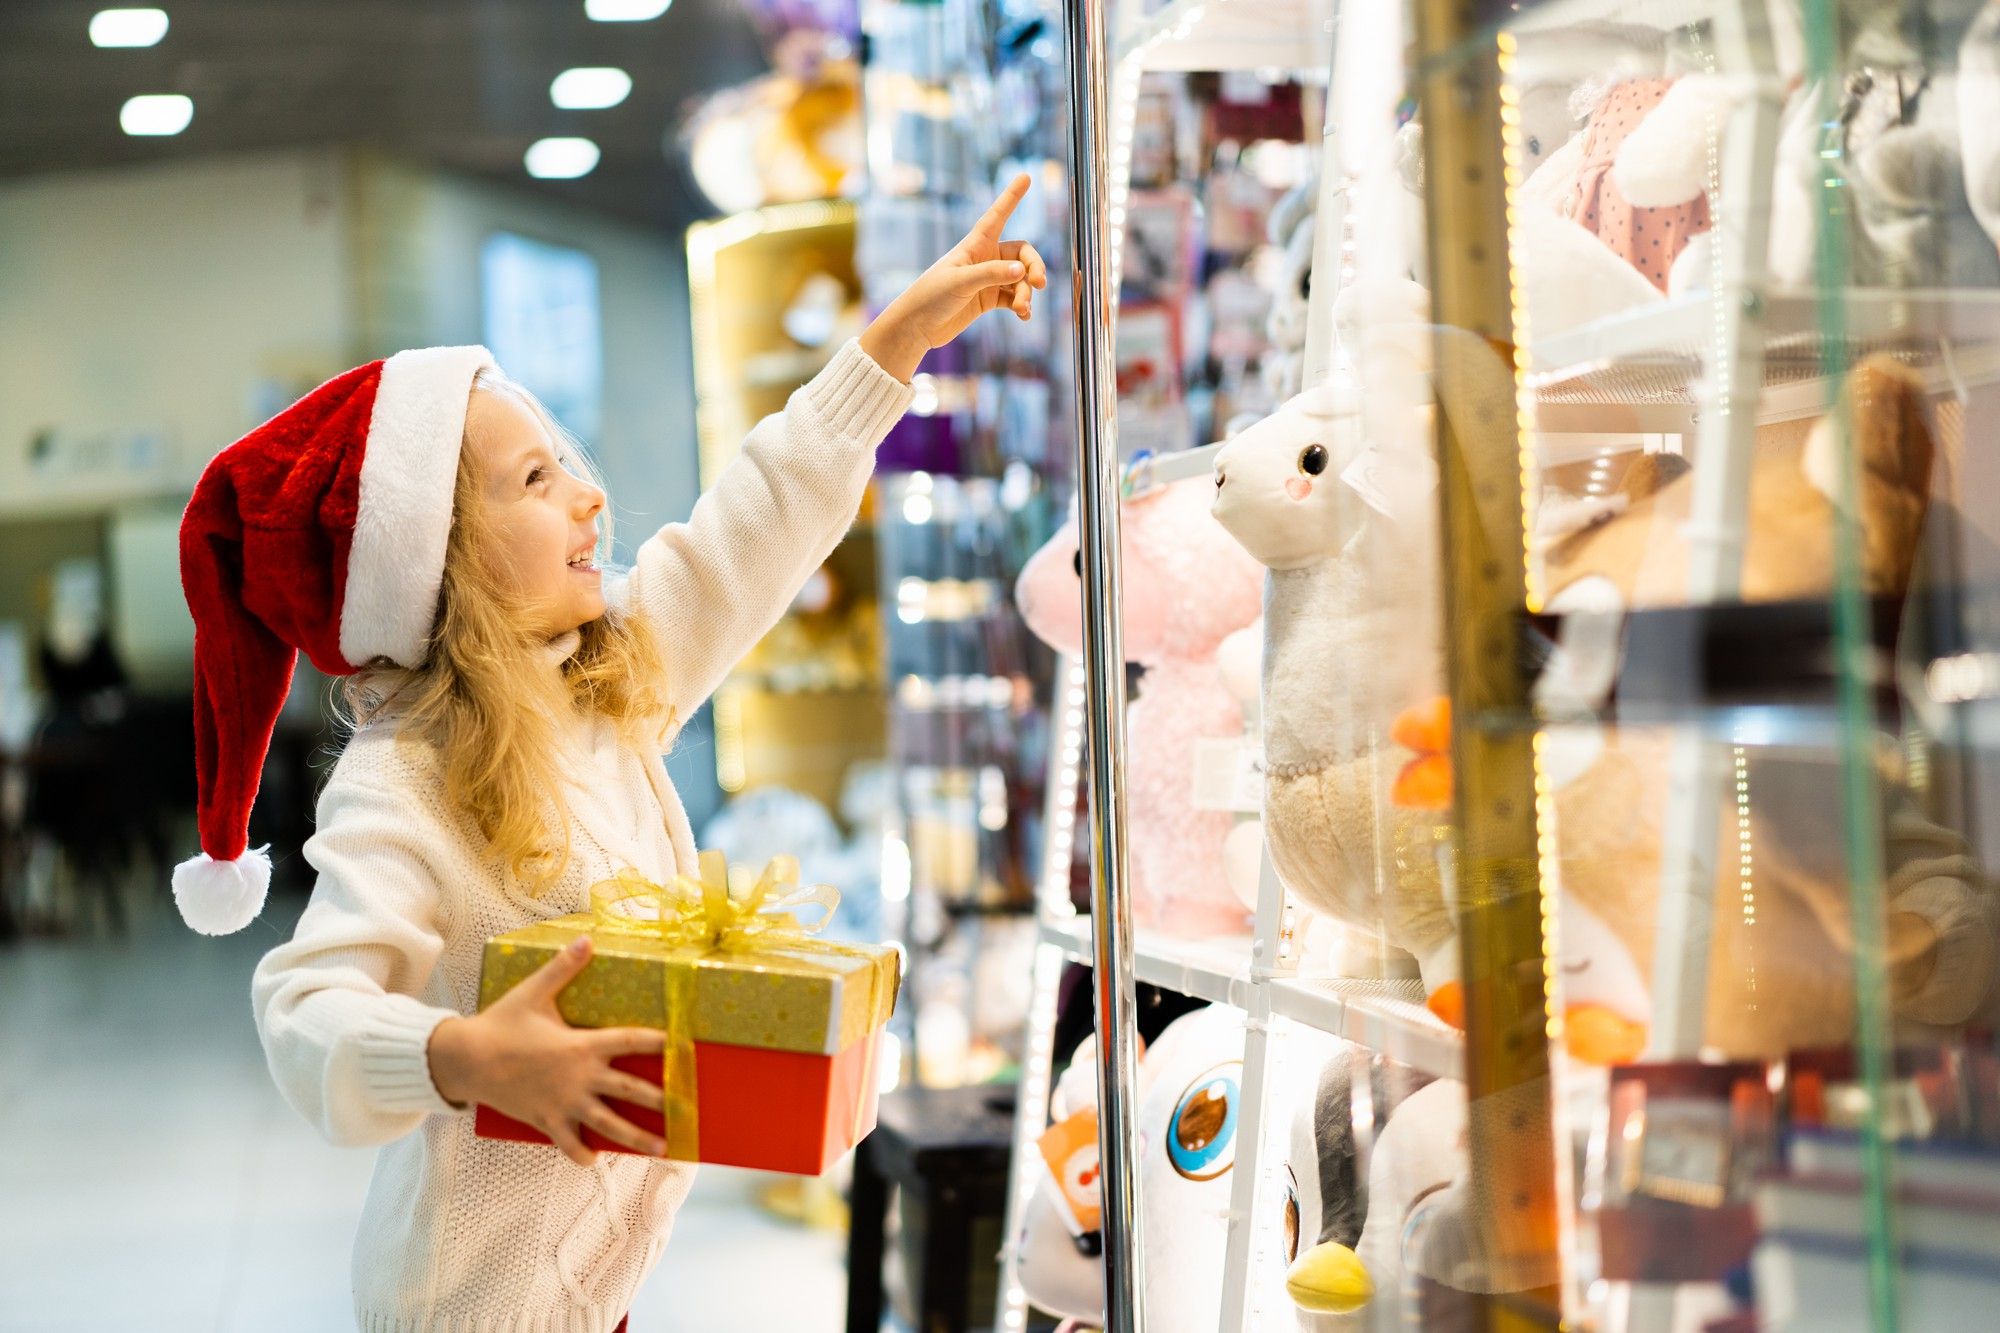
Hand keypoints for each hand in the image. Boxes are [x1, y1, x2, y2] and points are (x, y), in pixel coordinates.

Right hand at [428, 936, 667, 1165]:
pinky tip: (594, 1159)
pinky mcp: (546, 1121)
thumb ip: (563, 968)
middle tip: (686, 1109)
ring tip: (662, 1147)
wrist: (466, 1060)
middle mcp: (580, 1078)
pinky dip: (582, 1153)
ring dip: (637, 1138)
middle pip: (630, 1090)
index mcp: (582, 1045)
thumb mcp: (534, 992)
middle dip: (660, 1100)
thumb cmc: (501, 1024)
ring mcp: (564, 1103)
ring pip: (608, 1125)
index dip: (658, 1042)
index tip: (681, 1045)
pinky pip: (569, 1144)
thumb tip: (586, 939)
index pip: (631, 1041)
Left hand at [859, 173, 1050, 381]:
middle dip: (1033, 266)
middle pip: (1021, 254)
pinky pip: (1014, 298)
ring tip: (1023, 308)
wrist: (916, 326)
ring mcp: (988, 279)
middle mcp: (984, 259)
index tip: (1026, 176)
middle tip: (1039, 283)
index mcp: (974, 245)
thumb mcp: (960, 282)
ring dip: (1026, 293)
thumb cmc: (931, 296)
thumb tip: (1022, 271)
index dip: (1011, 197)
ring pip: (1020, 279)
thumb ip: (991, 275)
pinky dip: (1022, 305)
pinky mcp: (988, 299)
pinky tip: (1024, 316)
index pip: (997, 215)